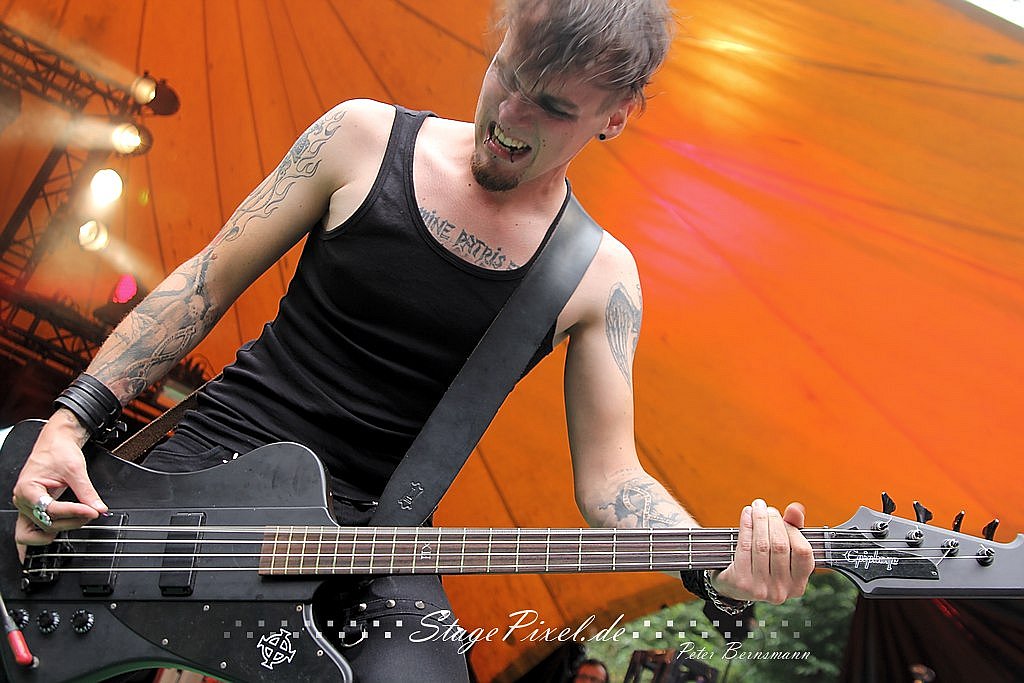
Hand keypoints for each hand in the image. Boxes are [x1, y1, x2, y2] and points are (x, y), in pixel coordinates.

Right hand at [11, 410, 107, 545]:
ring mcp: (27, 506)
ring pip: (42, 528)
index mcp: (28, 489)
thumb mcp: (76, 470)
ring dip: (63, 527)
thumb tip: (99, 508)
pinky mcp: (34, 508)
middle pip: (47, 522)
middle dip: (72, 521)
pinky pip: (32, 529)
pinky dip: (43, 536)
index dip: (74, 512)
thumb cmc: (59, 451)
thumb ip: (87, 492)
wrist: (55, 442)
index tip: (92, 511)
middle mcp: (24, 500)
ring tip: (82, 518)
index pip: (52, 509)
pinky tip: (53, 540)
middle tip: (92, 513)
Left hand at [712, 499, 813, 603]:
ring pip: (762, 545)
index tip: (781, 515)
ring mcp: (761, 589)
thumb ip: (793, 529)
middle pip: (780, 546)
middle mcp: (781, 590)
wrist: (734, 587)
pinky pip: (744, 547)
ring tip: (756, 507)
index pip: (803, 552)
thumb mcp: (782, 551)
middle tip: (765, 508)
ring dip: (759, 520)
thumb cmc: (763, 564)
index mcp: (797, 585)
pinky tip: (746, 515)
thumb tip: (796, 508)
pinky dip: (746, 527)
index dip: (792, 529)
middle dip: (772, 521)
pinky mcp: (742, 582)